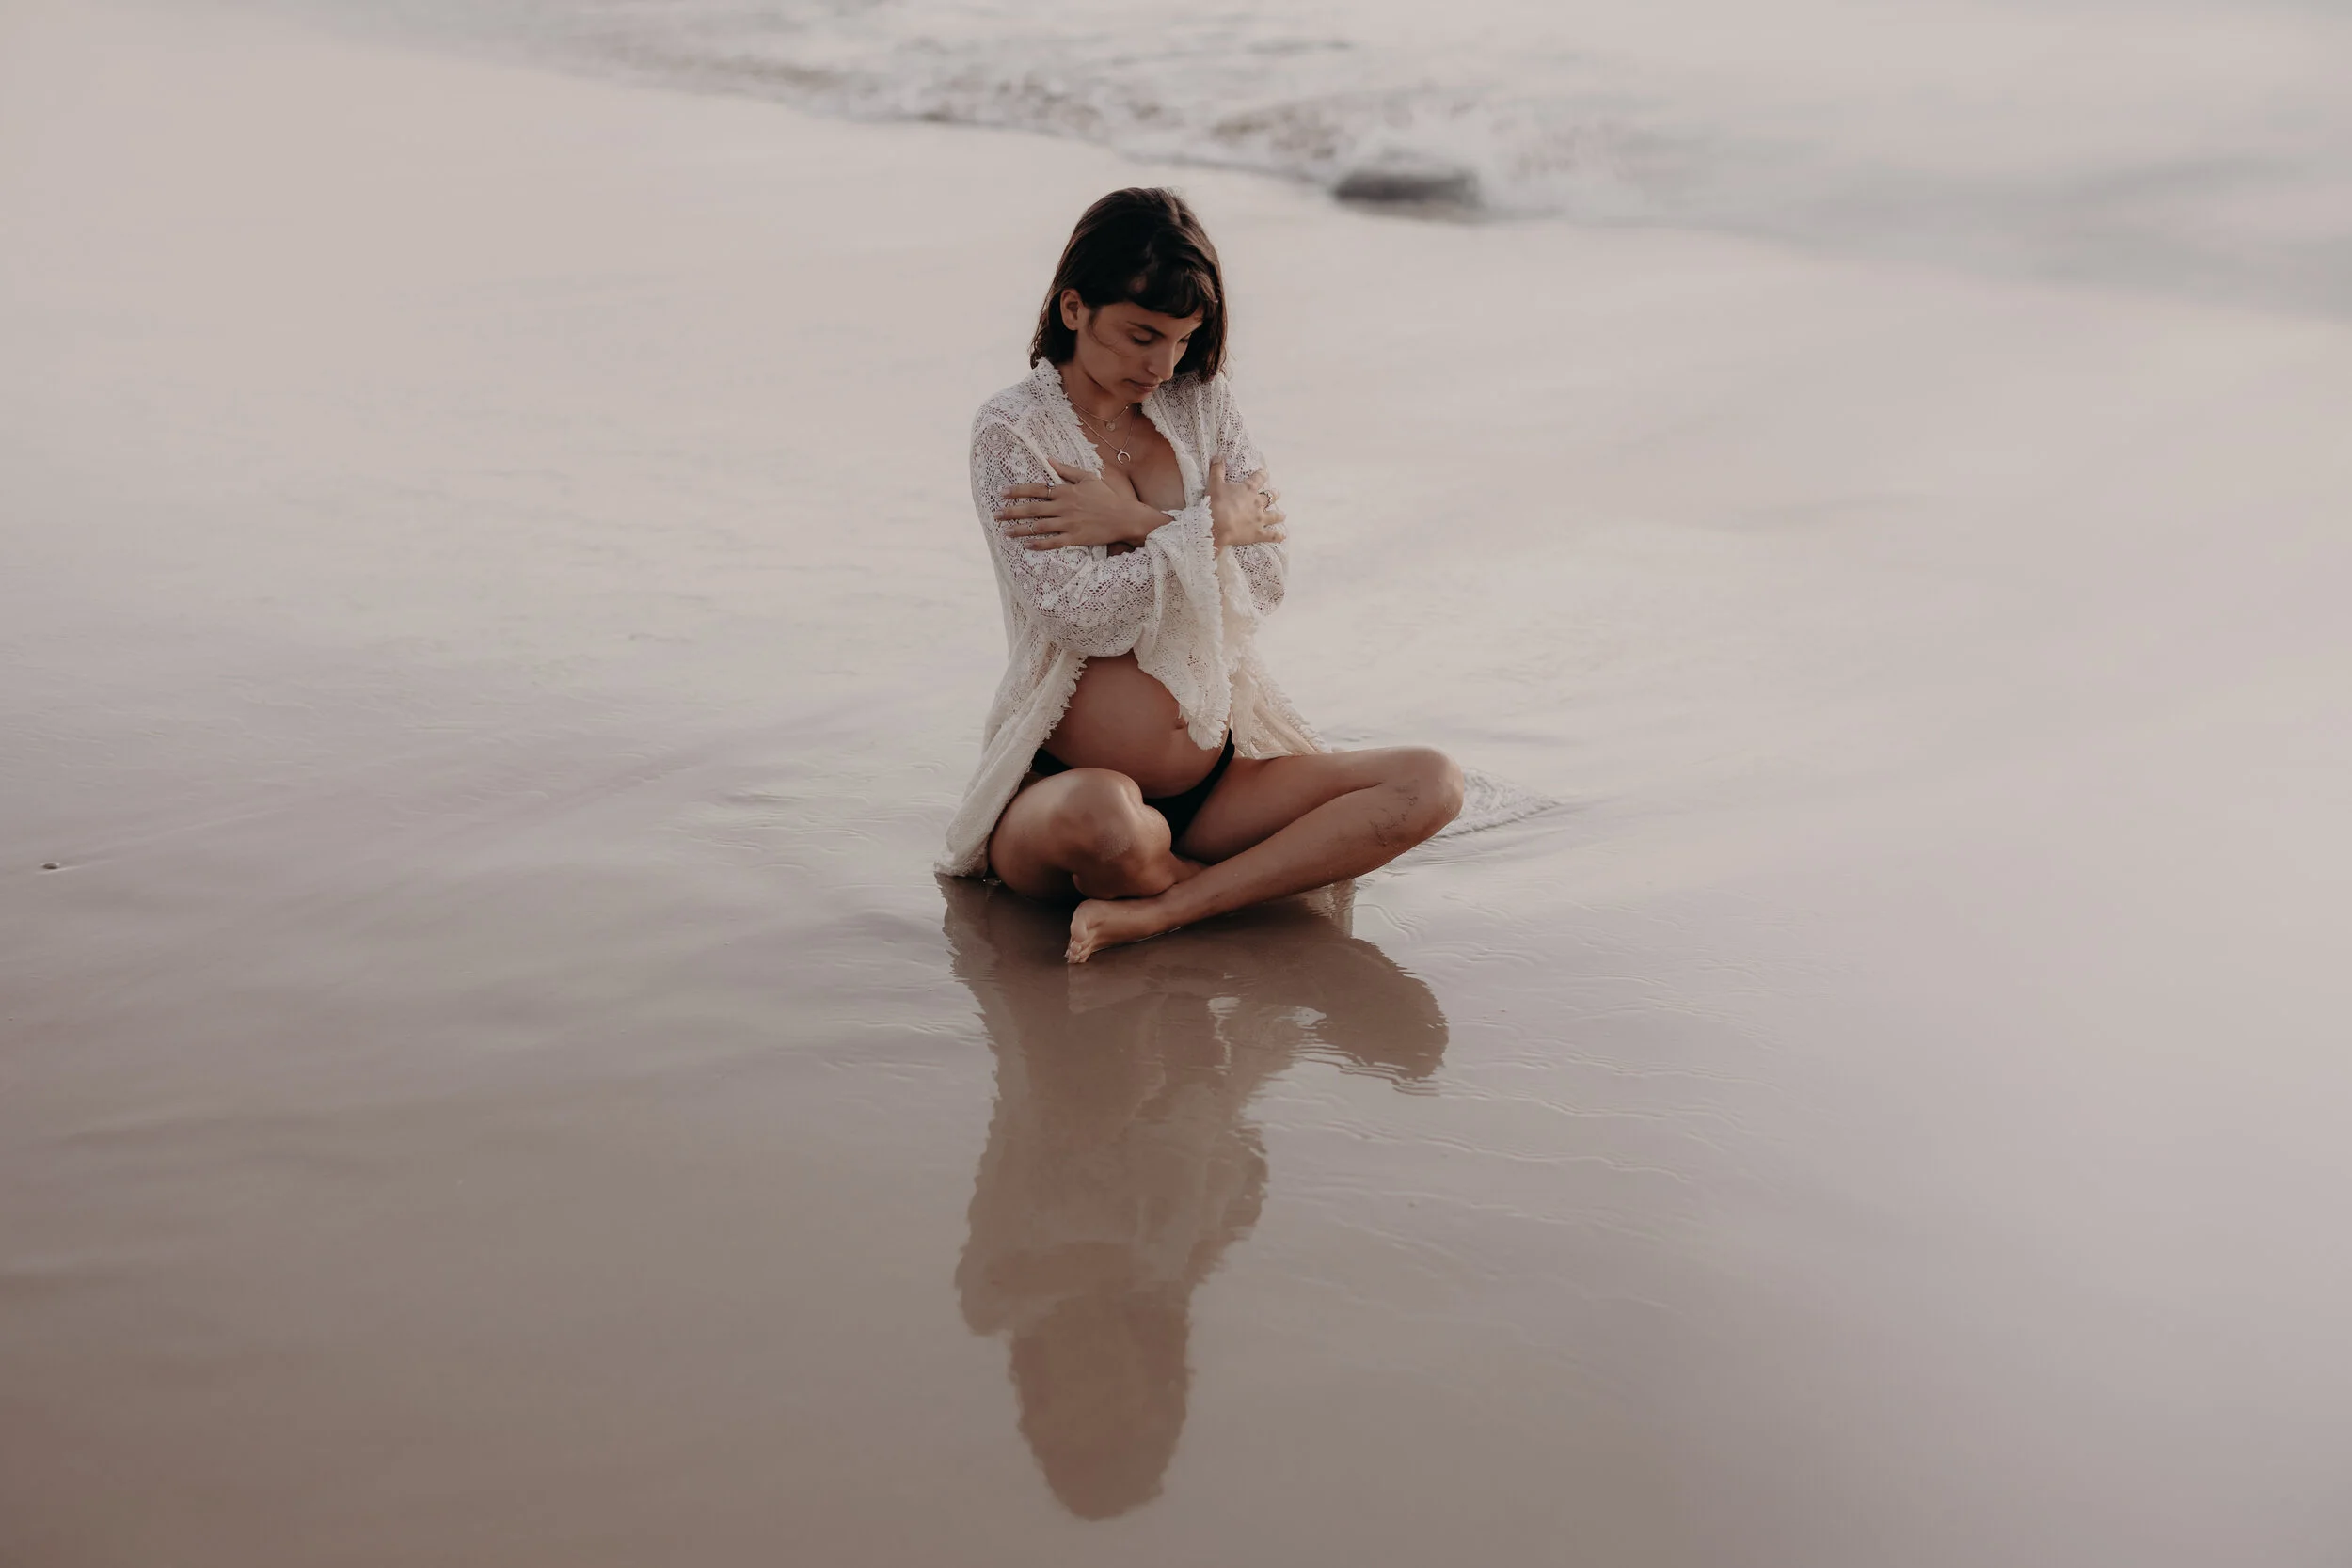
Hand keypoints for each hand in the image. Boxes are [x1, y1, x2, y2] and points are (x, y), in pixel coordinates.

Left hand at [997, 460, 1165, 550]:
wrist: (1124, 517)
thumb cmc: (1107, 497)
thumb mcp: (1088, 478)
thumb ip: (1067, 470)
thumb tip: (1049, 459)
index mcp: (1065, 491)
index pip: (1036, 489)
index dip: (1017, 491)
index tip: (1002, 493)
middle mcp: (1063, 507)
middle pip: (1032, 509)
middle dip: (1011, 511)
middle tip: (996, 515)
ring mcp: (1068, 523)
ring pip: (1038, 526)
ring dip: (1020, 529)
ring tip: (1006, 532)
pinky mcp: (1075, 538)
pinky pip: (1053, 542)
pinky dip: (1039, 544)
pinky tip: (1026, 545)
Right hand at [1208, 458, 1285, 548]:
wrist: (1217, 524)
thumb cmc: (1216, 503)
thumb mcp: (1215, 484)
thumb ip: (1217, 470)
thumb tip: (1218, 457)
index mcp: (1248, 489)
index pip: (1258, 478)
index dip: (1262, 475)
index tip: (1265, 473)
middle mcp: (1257, 503)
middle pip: (1269, 497)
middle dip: (1273, 495)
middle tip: (1277, 494)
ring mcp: (1260, 518)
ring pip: (1274, 516)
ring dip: (1279, 515)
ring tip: (1283, 515)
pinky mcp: (1258, 533)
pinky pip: (1271, 535)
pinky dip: (1278, 536)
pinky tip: (1283, 536)